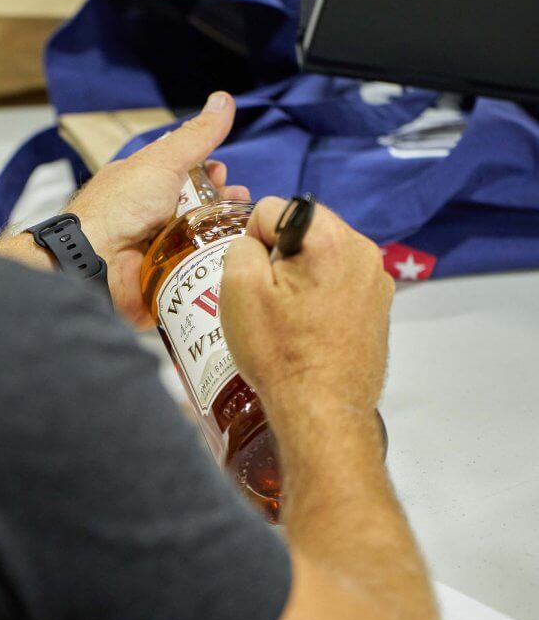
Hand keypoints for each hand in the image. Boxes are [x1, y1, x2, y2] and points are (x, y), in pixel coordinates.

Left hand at [69, 92, 248, 327]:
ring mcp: (155, 246)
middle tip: (239, 204)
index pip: (184, 174)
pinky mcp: (162, 277)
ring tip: (242, 232)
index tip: (226, 175)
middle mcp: (150, 214)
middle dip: (221, 204)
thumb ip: (196, 136)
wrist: (95, 260)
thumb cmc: (121, 206)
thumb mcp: (163, 161)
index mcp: (145, 183)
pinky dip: (211, 265)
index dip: (209, 173)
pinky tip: (231, 260)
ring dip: (222, 234)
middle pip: (196, 206)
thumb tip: (224, 99)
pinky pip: (193, 270)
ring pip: (199, 239)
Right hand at [219, 198, 393, 426]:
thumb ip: (243, 243)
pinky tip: (310, 328)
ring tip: (289, 317)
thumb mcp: (239, 287)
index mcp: (331, 237)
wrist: (323, 411)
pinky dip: (321, 294)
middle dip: (280, 255)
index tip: (256, 279)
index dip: (253, 240)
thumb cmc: (279, 349)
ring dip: (301, 275)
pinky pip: (340, 281)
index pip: (273, 209)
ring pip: (322, 255)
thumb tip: (259, 243)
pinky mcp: (381, 306)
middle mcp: (363, 250)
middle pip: (303, 228)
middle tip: (270, 298)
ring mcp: (377, 280)